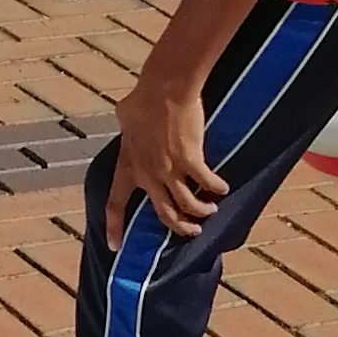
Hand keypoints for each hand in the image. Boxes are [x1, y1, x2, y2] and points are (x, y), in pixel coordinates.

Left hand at [108, 71, 227, 244]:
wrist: (165, 89)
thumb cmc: (143, 97)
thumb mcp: (124, 116)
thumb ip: (126, 126)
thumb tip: (125, 115)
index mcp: (128, 165)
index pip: (115, 203)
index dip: (114, 227)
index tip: (114, 247)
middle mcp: (147, 174)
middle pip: (163, 213)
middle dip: (179, 227)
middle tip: (190, 230)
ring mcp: (169, 170)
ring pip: (187, 205)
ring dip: (200, 212)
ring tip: (210, 210)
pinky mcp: (191, 161)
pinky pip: (206, 183)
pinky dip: (217, 188)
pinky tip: (223, 188)